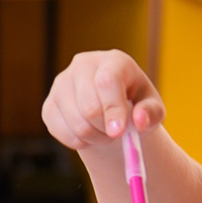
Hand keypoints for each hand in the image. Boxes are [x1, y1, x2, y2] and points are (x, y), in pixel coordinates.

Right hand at [43, 50, 163, 154]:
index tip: (119, 132)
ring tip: (106, 134)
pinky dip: (78, 141)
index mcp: (113, 60)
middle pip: (89, 105)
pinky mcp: (49, 104)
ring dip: (94, 138)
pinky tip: (89, 135)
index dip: (113, 108)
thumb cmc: (135, 105)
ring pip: (76, 122)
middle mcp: (83, 65)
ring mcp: (61, 84)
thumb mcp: (152, 108)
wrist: (110, 109)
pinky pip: (61, 132)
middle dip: (105, 129)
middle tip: (116, 136)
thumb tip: (139, 120)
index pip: (107, 81)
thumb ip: (151, 113)